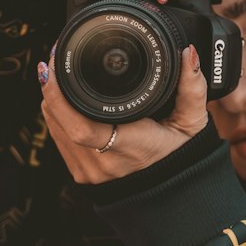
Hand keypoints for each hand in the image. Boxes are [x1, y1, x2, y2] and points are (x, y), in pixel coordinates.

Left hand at [39, 41, 209, 182]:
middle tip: (55, 59)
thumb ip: (192, 88)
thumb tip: (188, 55)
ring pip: (55, 127)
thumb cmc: (182, 155)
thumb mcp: (192, 123)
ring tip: (58, 73)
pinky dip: (58, 116)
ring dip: (53, 99)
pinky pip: (59, 139)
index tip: (54, 68)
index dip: (59, 97)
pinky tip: (64, 99)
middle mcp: (104, 162)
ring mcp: (89, 170)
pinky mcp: (81, 173)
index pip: (82, 128)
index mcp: (131, 147)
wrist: (172, 191)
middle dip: (53, 87)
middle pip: (61, 121)